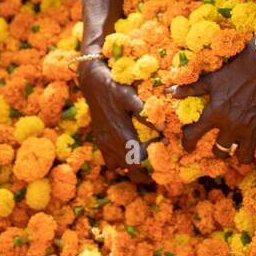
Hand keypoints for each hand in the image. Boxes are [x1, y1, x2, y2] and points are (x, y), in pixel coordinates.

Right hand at [77, 59, 151, 182]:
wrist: (93, 84)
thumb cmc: (115, 88)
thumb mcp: (131, 96)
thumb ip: (145, 113)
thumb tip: (162, 128)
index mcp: (120, 134)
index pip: (139, 159)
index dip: (153, 156)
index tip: (163, 141)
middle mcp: (110, 143)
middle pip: (132, 171)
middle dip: (147, 171)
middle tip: (160, 163)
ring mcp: (104, 144)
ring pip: (121, 168)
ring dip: (135, 167)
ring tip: (147, 158)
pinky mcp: (100, 142)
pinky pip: (111, 163)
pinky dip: (122, 163)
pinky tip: (131, 151)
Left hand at [171, 43, 255, 164]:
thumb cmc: (237, 69)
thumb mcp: (212, 79)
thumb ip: (190, 89)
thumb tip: (170, 92)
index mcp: (215, 114)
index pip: (193, 136)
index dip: (187, 144)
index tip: (188, 147)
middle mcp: (232, 125)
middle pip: (221, 151)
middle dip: (219, 150)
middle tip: (221, 146)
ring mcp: (252, 129)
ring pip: (244, 157)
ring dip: (241, 155)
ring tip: (242, 149)